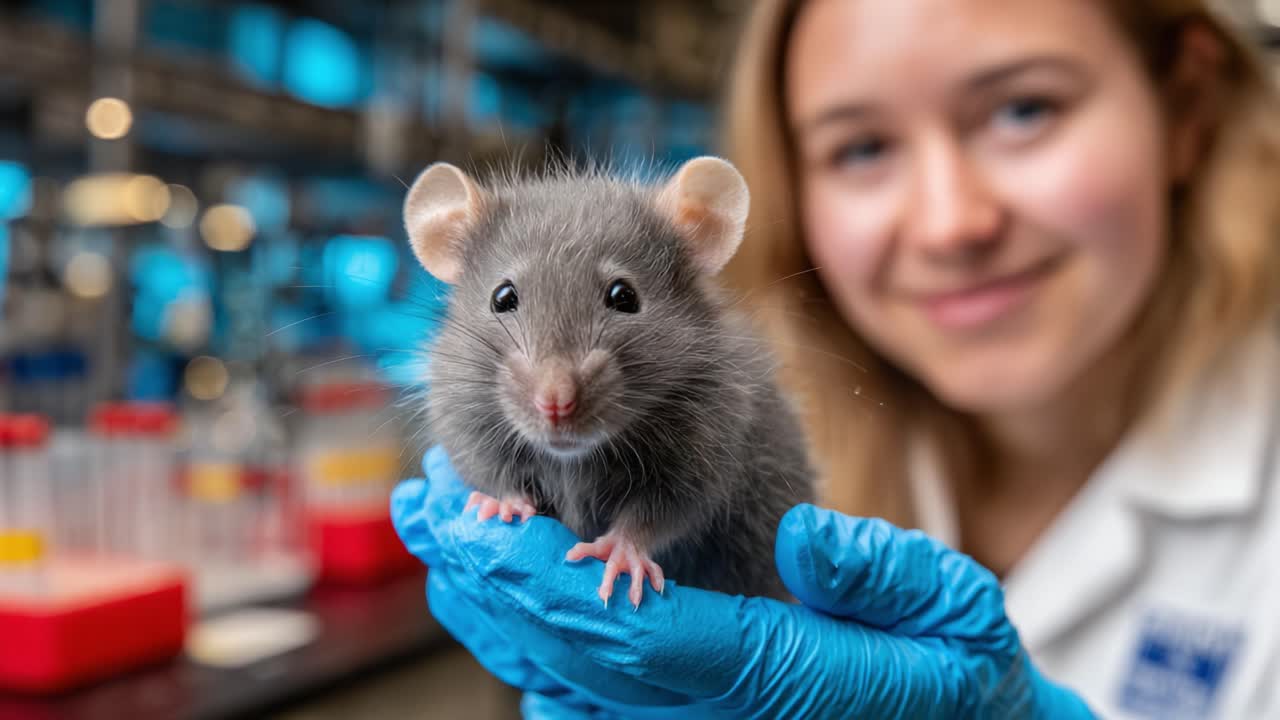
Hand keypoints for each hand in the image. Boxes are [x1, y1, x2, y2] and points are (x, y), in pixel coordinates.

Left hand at [392, 446, 1097, 718]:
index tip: (483, 526)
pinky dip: (526, 634)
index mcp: (763, 673)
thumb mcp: (956, 616)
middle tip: (428, 507)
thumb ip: (888, 576)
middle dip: (492, 579)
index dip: (548, 582)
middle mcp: (705, 704)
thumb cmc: (957, 672)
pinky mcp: (683, 708)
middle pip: (570, 651)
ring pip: (563, 670)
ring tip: (440, 528)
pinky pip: (584, 686)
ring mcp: (688, 714)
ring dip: (492, 600)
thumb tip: (808, 533)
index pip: (630, 633)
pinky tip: (491, 587)